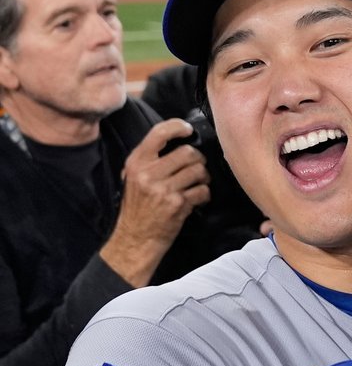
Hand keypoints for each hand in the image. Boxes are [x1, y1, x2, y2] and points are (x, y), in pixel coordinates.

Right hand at [101, 118, 210, 285]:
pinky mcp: (177, 204)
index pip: (159, 133)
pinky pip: (202, 190)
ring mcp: (163, 189)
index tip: (188, 130)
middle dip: (198, 160)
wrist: (134, 238)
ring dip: (203, 177)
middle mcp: (148, 174)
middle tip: (197, 168)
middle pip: (188, 152)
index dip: (178, 127)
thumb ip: (150, 162)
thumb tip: (177, 143)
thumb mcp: (134, 179)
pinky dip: (204, 195)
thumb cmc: (137, 208)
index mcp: (136, 163)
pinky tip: (197, 199)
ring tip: (197, 184)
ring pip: (199, 170)